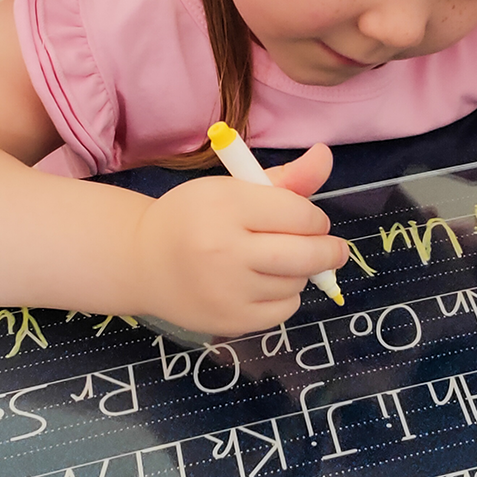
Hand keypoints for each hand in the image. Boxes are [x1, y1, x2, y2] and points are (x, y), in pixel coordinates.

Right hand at [133, 144, 349, 335]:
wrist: (143, 261)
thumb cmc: (193, 218)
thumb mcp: (232, 189)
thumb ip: (284, 178)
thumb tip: (325, 155)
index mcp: (225, 206)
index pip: (299, 214)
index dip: (314, 218)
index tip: (311, 221)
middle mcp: (225, 249)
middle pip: (305, 254)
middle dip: (329, 251)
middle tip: (334, 250)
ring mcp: (227, 290)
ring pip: (296, 283)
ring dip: (299, 273)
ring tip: (278, 262)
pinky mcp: (230, 321)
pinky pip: (284, 311)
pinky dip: (285, 297)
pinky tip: (265, 284)